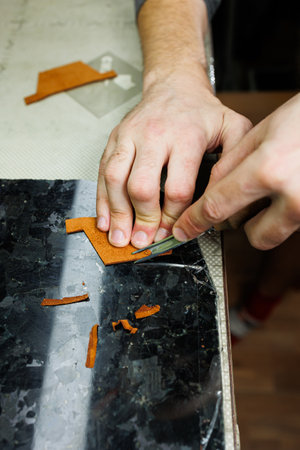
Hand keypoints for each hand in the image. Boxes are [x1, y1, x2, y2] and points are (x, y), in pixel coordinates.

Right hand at [96, 70, 250, 247]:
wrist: (174, 85)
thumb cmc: (201, 112)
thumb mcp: (232, 127)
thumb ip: (234, 160)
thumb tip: (225, 198)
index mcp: (186, 137)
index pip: (177, 188)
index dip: (174, 217)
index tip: (174, 232)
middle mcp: (155, 136)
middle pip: (142, 186)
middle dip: (142, 219)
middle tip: (143, 240)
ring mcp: (130, 136)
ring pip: (116, 180)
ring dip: (117, 213)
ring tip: (120, 237)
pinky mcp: (115, 139)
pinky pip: (102, 171)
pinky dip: (101, 199)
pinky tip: (105, 218)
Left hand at [173, 93, 299, 249]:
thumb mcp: (263, 131)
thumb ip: (232, 163)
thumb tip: (210, 189)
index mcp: (269, 170)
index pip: (218, 206)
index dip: (195, 221)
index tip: (184, 229)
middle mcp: (293, 197)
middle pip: (250, 233)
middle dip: (240, 221)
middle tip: (243, 200)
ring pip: (275, 232)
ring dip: (266, 219)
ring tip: (274, 188)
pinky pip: (293, 225)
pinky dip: (286, 213)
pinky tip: (289, 187)